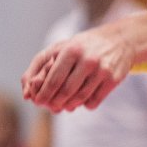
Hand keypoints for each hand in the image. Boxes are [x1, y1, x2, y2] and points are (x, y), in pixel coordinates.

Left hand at [21, 23, 135, 112]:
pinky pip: (94, 102)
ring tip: (65, 105)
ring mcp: (102, 70)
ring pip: (80, 98)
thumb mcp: (60, 48)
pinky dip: (85, 105)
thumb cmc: (82, 46)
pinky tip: (82, 100)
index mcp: (71, 49)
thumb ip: (39, 67)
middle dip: (55, 102)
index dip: (43, 94)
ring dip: (69, 106)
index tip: (37, 101)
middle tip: (51, 106)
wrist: (120, 40)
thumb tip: (26, 94)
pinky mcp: (114, 80)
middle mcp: (88, 59)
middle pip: (66, 91)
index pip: (53, 79)